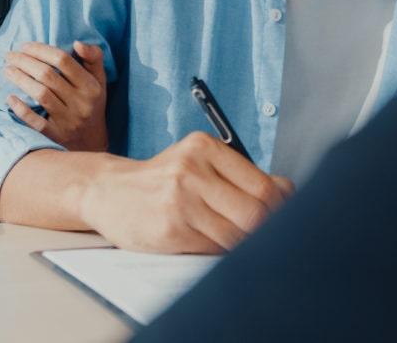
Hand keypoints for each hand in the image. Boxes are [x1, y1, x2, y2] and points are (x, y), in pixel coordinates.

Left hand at [4, 40, 107, 150]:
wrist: (93, 143)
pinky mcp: (56, 136)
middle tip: (10, 55)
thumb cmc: (92, 103)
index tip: (25, 46)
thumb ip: (93, 57)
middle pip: (48, 76)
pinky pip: (36, 122)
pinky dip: (22, 109)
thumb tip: (77, 43)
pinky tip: (10, 98)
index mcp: (91, 86)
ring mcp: (68, 121)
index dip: (42, 50)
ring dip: (21, 80)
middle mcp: (81, 102)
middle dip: (26, 62)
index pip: (64, 60)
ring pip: (41, 95)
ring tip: (8, 70)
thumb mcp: (99, 80)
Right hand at [81, 131, 293, 253]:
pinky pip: (213, 249)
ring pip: (237, 235)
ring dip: (242, 241)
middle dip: (266, 226)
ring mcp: (180, 202)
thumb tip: (287, 189)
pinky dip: (220, 250)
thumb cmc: (161, 178)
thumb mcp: (196, 160)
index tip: (283, 211)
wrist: (109, 191)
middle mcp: (192, 170)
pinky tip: (210, 239)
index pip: (261, 184)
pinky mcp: (170, 231)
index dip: (280, 205)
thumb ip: (238, 173)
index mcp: (203, 146)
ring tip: (233, 233)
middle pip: (255, 212)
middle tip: (265, 229)